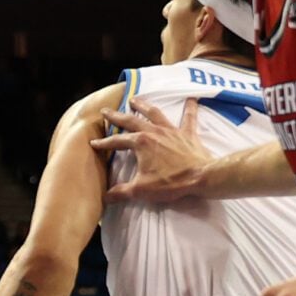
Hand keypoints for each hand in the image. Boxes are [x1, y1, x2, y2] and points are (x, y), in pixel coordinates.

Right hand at [92, 99, 206, 205]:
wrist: (202, 177)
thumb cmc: (171, 182)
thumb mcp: (141, 190)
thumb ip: (121, 192)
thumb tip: (105, 197)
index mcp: (140, 143)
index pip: (117, 141)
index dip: (104, 143)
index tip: (94, 143)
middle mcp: (153, 132)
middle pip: (131, 121)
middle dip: (116, 116)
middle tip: (105, 110)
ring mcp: (171, 131)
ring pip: (154, 114)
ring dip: (143, 106)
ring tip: (135, 99)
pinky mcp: (187, 134)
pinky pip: (189, 118)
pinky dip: (190, 108)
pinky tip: (192, 98)